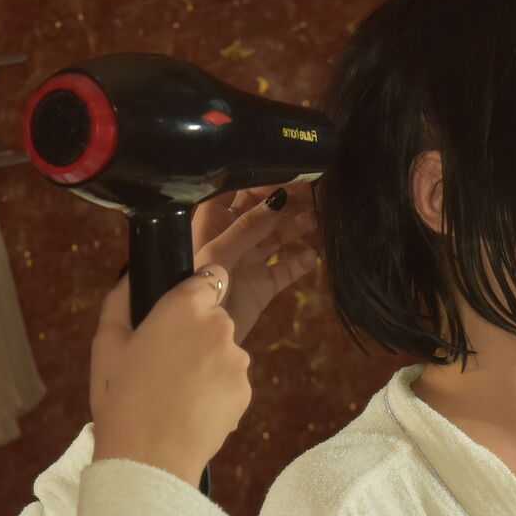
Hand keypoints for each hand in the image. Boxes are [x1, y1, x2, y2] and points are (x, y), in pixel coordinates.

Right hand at [88, 269, 250, 485]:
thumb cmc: (121, 396)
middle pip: (215, 319)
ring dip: (207, 365)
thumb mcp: (105, 344)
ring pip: (224, 353)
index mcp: (185, 307)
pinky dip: (216, 393)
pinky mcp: (246, 392)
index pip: (210, 277)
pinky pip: (230, 384)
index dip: (196, 294)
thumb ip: (120, 300)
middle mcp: (220, 326)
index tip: (178, 316)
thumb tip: (132, 276)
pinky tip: (190, 412)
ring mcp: (237, 361)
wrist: (149, 457)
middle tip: (165, 365)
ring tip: (177, 395)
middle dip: (196, 334)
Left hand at [190, 187, 318, 342]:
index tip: (291, 178)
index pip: (240, 190)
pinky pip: (286, 268)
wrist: (197, 337)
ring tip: (317, 223)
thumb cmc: (197, 287)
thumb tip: (278, 199)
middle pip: (265, 211)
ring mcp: (250, 261)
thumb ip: (248, 227)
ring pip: (279, 237)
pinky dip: (301, 261)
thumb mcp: (219, 253)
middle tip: (315, 196)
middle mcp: (234, 237)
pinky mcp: (264, 284)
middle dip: (288, 203)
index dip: (264, 181)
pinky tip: (313, 255)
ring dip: (298, 228)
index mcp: (214, 223)